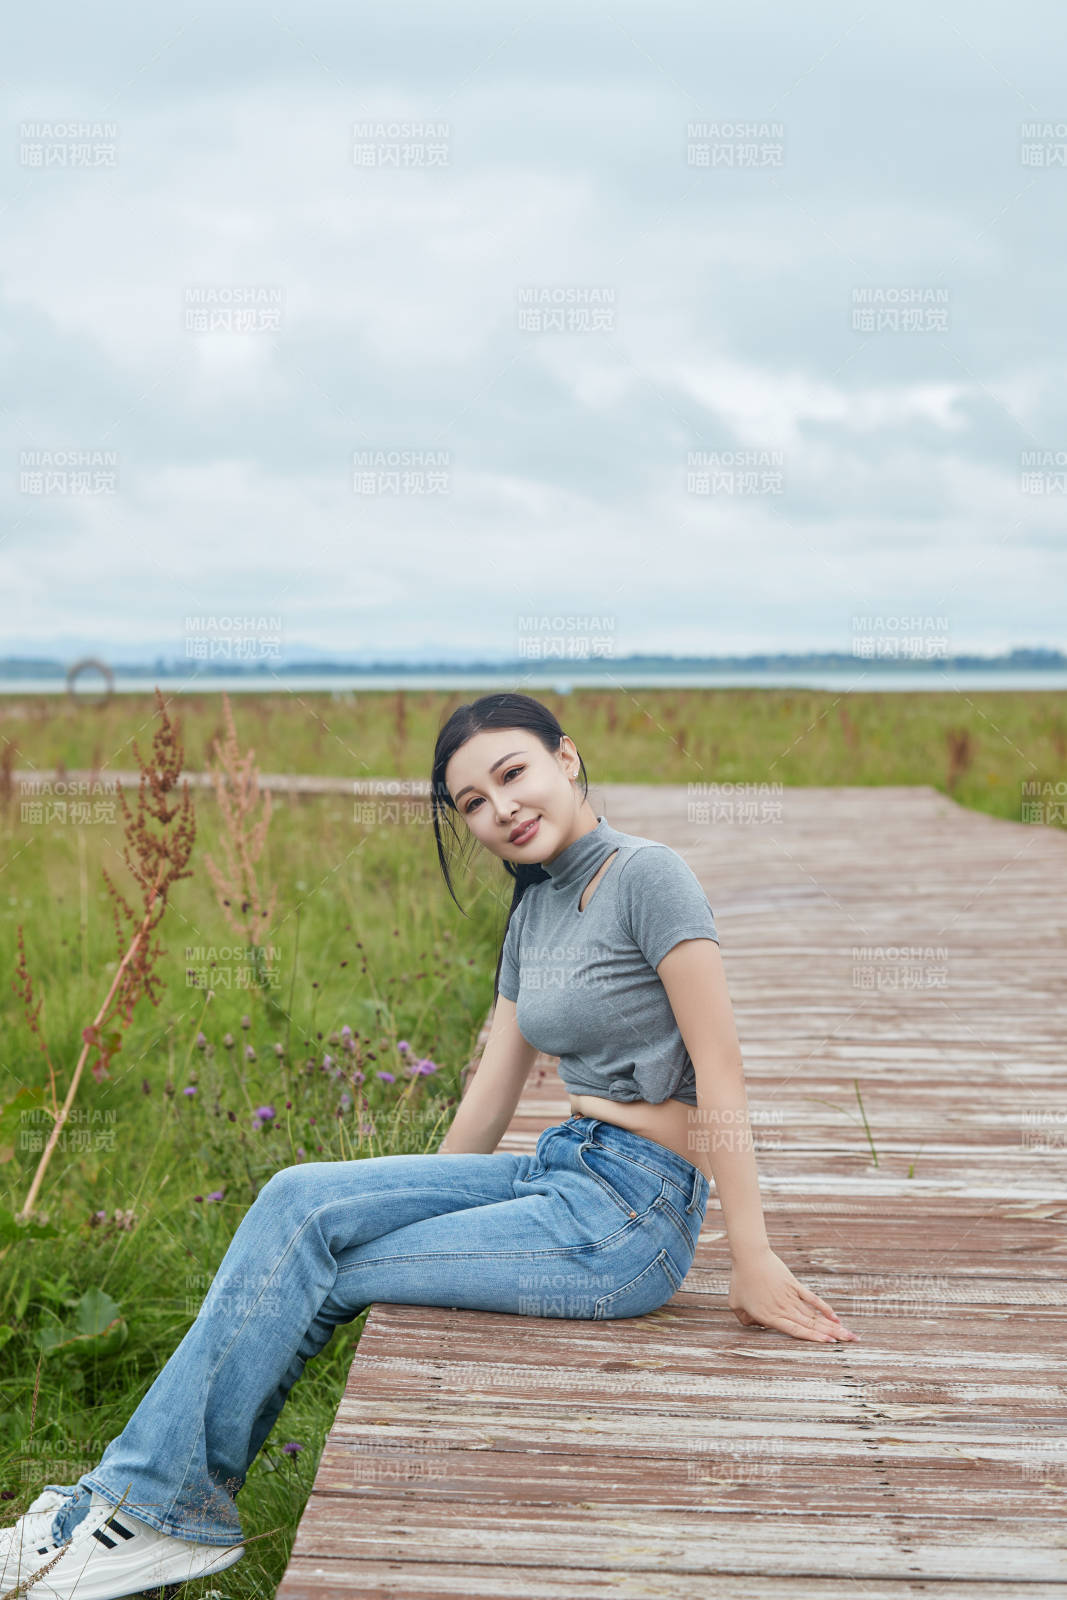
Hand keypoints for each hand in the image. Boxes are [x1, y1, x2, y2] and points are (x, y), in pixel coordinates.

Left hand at [728, 1249, 857, 1342]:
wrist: (749, 1257)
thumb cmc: (740, 1280)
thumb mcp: (736, 1304)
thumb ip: (745, 1320)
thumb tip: (755, 1326)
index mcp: (770, 1317)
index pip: (796, 1331)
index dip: (814, 1338)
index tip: (830, 1343)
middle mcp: (784, 1309)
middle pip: (812, 1325)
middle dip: (833, 1335)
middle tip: (851, 1341)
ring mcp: (791, 1297)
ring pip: (815, 1315)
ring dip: (833, 1325)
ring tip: (848, 1333)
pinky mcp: (794, 1285)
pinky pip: (812, 1299)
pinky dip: (824, 1308)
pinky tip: (835, 1317)